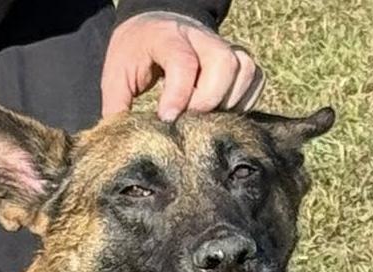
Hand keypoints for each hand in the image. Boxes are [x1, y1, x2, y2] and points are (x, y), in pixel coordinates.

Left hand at [101, 12, 263, 120]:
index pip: (183, 61)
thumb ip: (118, 107)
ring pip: (244, 70)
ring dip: (229, 102)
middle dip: (209, 100)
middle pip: (224, 63)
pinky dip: (244, 100)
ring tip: (207, 118)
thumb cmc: (136, 54)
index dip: (179, 94)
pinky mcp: (238, 59)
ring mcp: (223, 45)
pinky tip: (223, 112)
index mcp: (166, 35)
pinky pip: (255, 79)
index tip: (167, 119)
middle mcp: (200, 37)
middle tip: (190, 120)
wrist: (155, 24)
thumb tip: (120, 145)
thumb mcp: (117, 75)